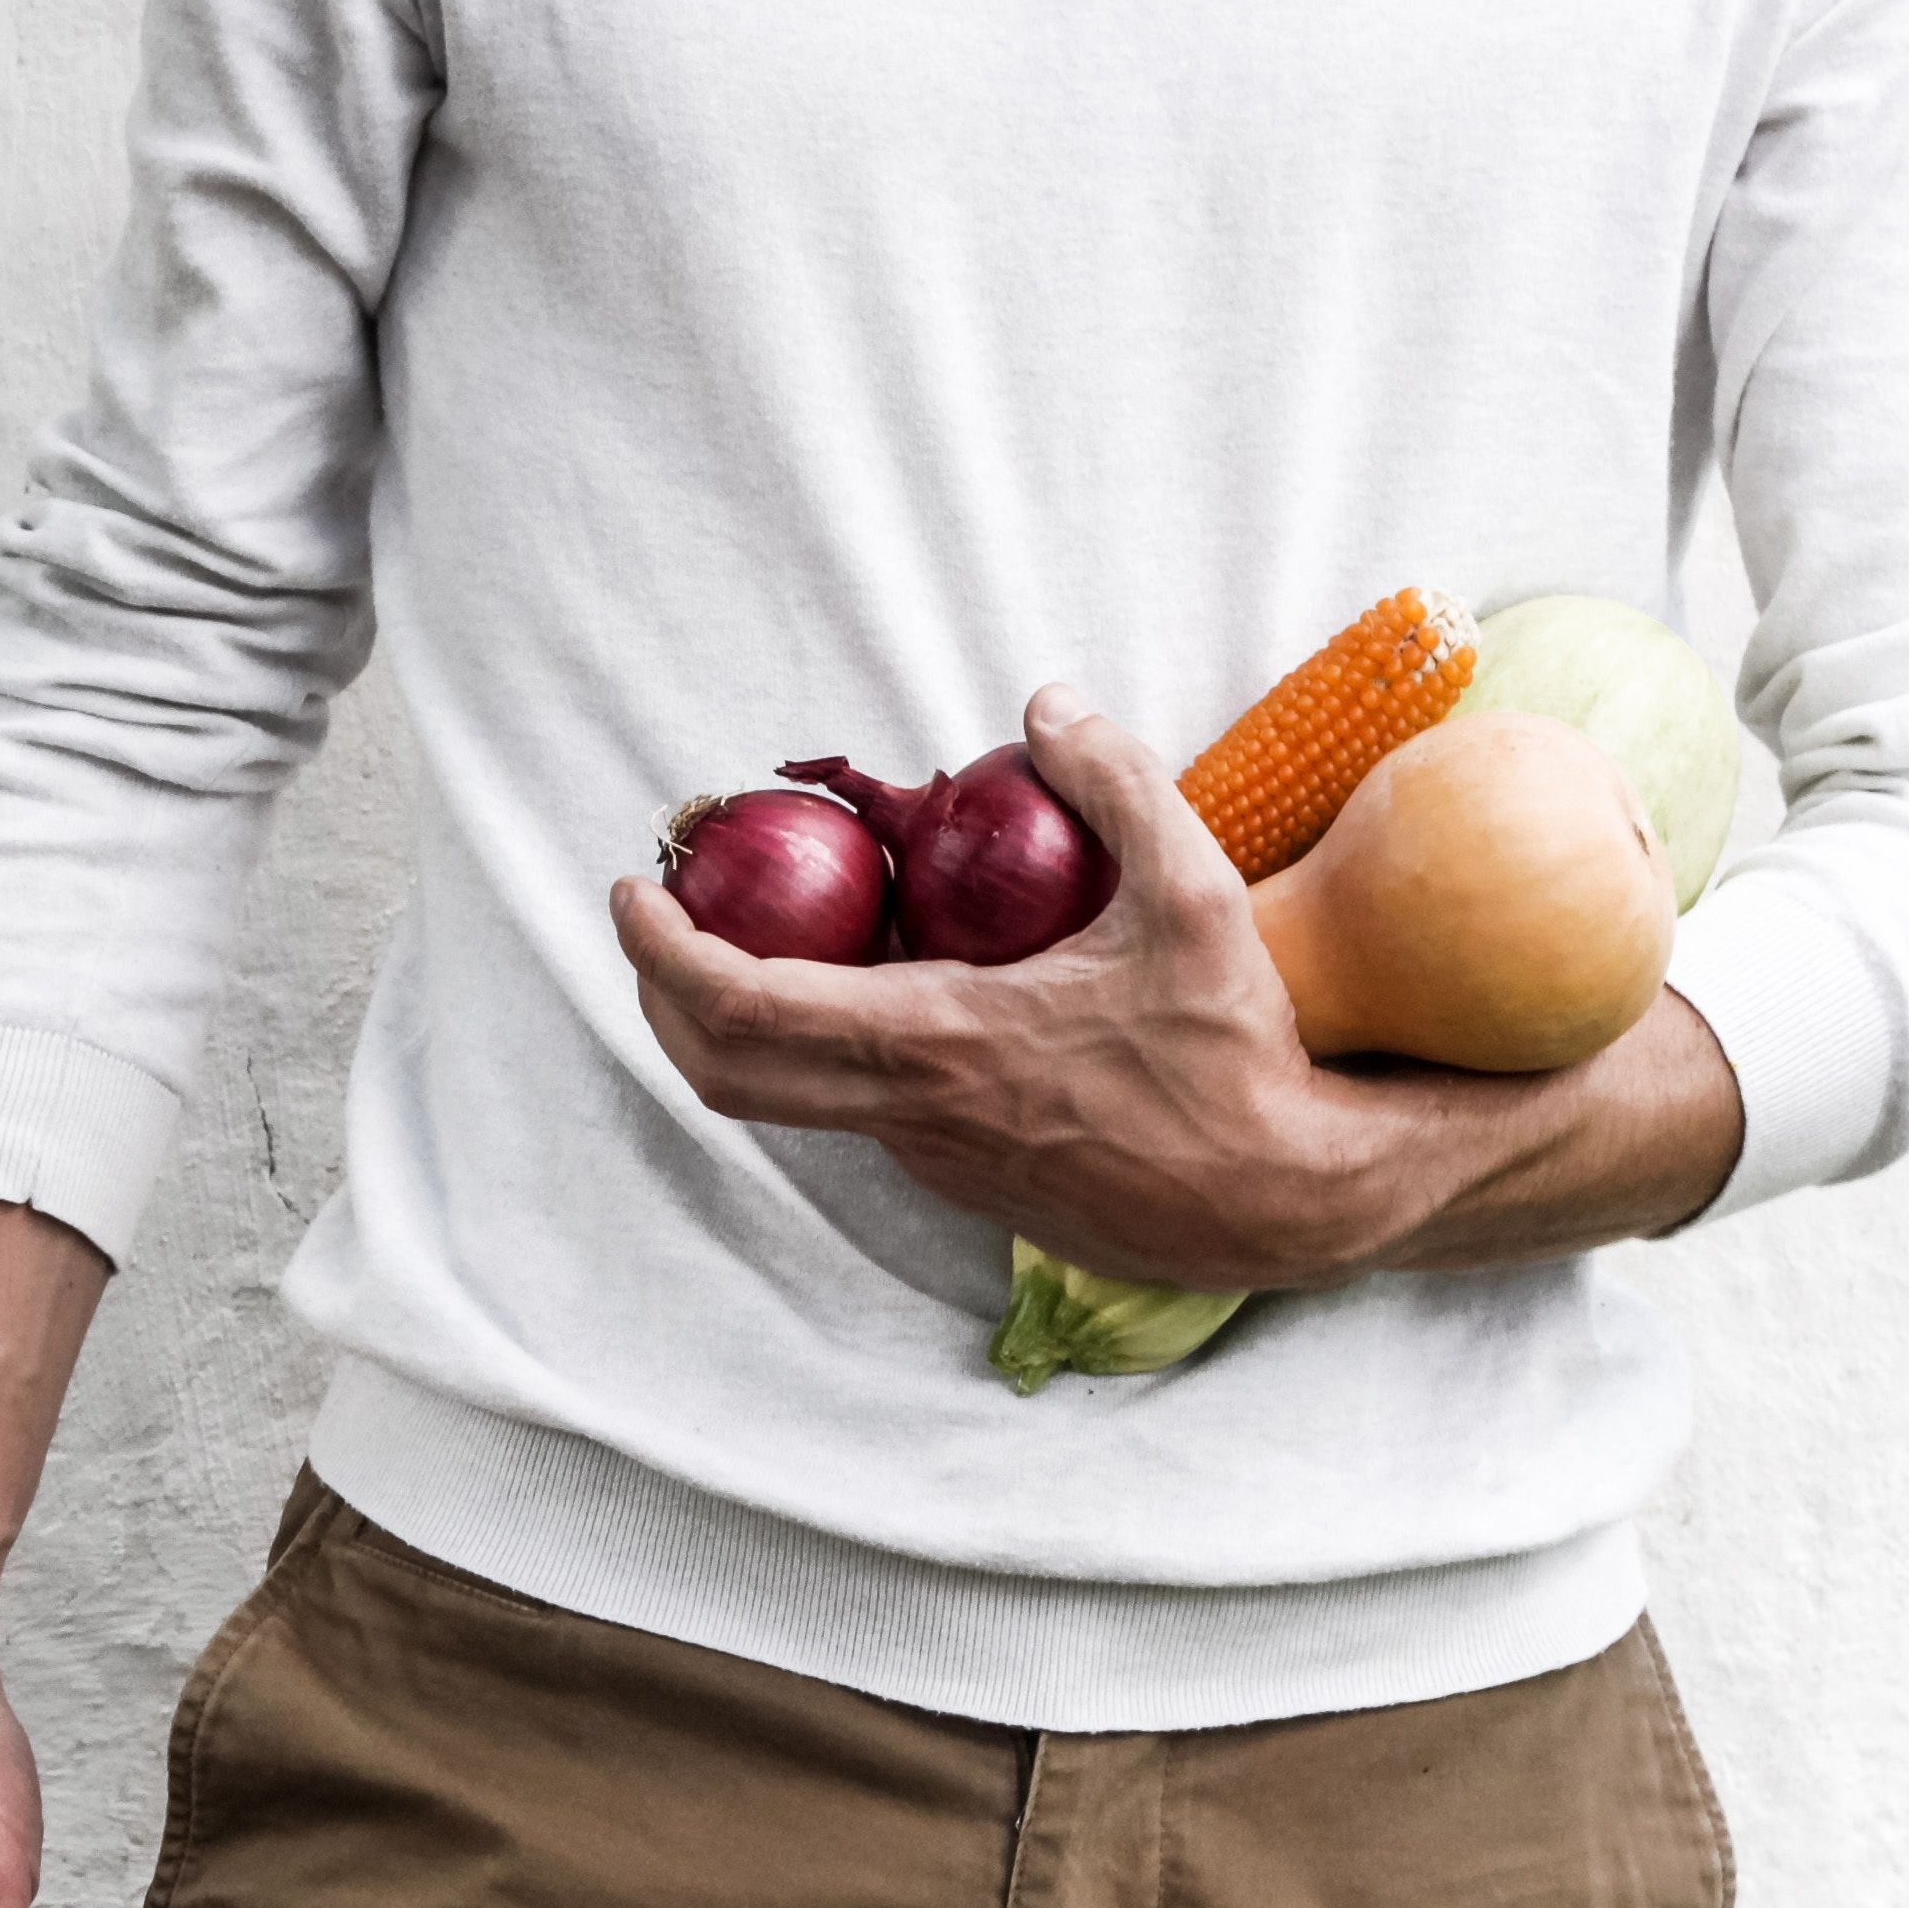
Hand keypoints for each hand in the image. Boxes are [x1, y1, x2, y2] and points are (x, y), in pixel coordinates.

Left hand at [615, 686, 1429, 1291]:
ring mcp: (926, 1155)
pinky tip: (872, 975)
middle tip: (659, 913)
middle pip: (723, 1070)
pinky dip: (823, 1041)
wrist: (1274, 1202)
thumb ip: (1121, 785)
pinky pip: (855, 1103)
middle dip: (663, 992)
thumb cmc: (1235, 1054)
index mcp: (936, 1044)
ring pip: (787, 1094)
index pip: (743, 1005)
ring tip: (753, 929)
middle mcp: (908, 1113)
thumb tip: (1047, 705)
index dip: (663, 950)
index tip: (633, 893)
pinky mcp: (955, 1173)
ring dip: (741, 1019)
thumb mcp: (1194, 897)